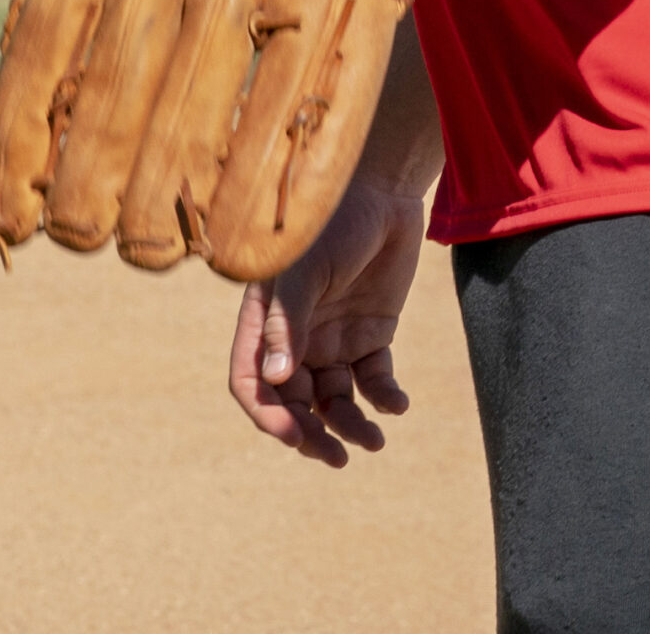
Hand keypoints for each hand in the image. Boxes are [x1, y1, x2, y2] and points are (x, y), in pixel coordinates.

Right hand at [229, 178, 426, 466]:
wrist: (387, 191)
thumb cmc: (335, 222)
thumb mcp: (306, 270)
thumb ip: (289, 322)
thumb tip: (277, 379)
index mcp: (265, 321)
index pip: (252, 382)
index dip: (267, 415)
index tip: (295, 436)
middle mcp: (296, 337)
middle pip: (294, 402)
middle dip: (310, 434)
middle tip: (336, 458)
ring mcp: (334, 338)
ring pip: (335, 400)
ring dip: (350, 426)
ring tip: (374, 442)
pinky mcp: (372, 334)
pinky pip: (373, 380)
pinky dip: (384, 398)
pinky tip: (398, 405)